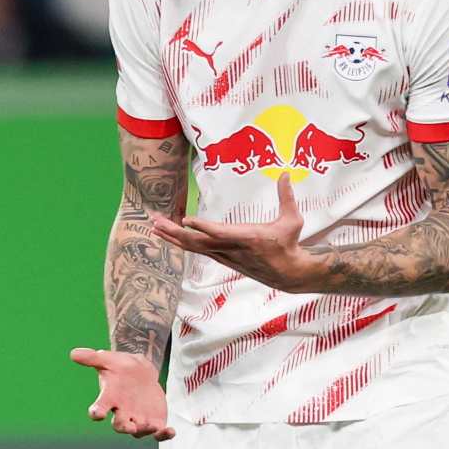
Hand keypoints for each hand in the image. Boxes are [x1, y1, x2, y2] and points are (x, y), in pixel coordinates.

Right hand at [70, 348, 174, 440]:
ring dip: (144, 429)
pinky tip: (170, 431)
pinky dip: (163, 435)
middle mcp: (122, 412)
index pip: (99, 408)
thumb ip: (92, 357)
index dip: (97, 412)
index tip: (95, 413)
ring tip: (152, 425)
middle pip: (119, 425)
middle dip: (123, 426)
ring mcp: (138, 418)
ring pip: (139, 431)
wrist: (139, 370)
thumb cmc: (119, 367)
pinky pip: (157, 433)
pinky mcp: (154, 420)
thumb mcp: (107, 359)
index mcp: (109, 398)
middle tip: (129, 425)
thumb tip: (73, 353)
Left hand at [152, 173, 318, 291]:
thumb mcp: (293, 220)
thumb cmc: (289, 244)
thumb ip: (287, 197)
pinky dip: (183, 243)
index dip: (203, 227)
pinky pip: (198, 251)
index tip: (187, 220)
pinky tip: (171, 236)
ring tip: (155, 226)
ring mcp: (225, 256)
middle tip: (156, 221)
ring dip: (174, 237)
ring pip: (194, 248)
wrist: (287, 274)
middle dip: (175, 232)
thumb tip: (286, 174)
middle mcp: (232, 249)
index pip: (222, 233)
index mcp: (248, 237)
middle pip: (198, 242)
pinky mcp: (223, 259)